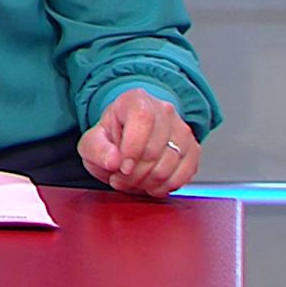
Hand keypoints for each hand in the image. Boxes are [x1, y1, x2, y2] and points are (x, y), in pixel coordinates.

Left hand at [78, 88, 198, 196]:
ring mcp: (182, 130)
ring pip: (171, 163)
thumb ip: (96, 150)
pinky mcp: (193, 149)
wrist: (128, 141)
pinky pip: (185, 174)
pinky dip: (166, 186)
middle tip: (120, 179)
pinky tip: (150, 185)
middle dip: (135, 173)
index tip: (121, 166)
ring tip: (132, 182)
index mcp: (136, 100)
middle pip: (155, 148)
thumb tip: (113, 160)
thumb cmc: (111, 139)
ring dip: (148, 182)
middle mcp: (164, 111)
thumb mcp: (91, 142)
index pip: (143, 118)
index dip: (132, 148)